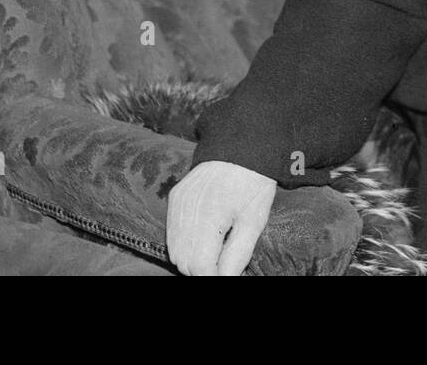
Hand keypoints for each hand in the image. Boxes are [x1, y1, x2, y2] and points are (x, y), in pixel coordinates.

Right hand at [166, 161, 276, 275]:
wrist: (241, 147)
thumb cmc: (253, 184)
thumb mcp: (254, 220)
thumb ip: (238, 254)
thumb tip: (226, 279)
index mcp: (211, 215)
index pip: (200, 266)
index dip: (213, 276)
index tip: (227, 274)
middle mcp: (188, 210)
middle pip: (184, 262)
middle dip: (202, 269)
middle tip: (223, 263)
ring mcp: (178, 203)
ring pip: (175, 251)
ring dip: (192, 258)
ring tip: (215, 249)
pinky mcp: (174, 198)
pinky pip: (172, 233)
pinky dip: (185, 242)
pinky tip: (204, 235)